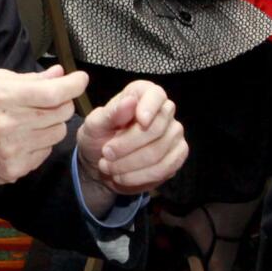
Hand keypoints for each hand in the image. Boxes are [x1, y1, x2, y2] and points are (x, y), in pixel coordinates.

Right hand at [0, 65, 86, 193]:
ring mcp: (13, 151)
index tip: (81, 79)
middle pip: (61, 113)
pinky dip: (40, 142)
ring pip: (57, 133)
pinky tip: (22, 137)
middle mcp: (9, 125)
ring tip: (32, 119)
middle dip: (62, 102)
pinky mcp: (15, 169)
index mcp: (2, 98)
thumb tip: (59, 74)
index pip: (53, 93)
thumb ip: (29, 79)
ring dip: (52, 123)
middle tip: (52, 98)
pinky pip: (45, 152)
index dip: (74, 84)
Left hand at [75, 81, 186, 196]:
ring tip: (109, 167)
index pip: (156, 95)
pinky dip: (139, 176)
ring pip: (159, 152)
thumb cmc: (98, 137)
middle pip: (157, 128)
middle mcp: (164, 111)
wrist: (101, 164)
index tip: (141, 121)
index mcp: (143, 94)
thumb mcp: (95, 125)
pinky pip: (164, 169)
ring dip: (130, 164)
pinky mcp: (176, 156)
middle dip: (127, 146)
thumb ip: (111, 113)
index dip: (150, 107)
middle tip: (106, 153)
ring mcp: (173, 134)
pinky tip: (123, 176)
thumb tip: (130, 101)